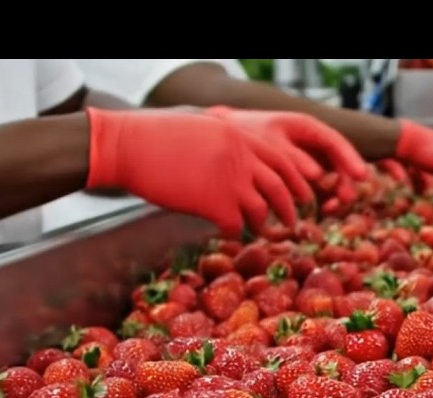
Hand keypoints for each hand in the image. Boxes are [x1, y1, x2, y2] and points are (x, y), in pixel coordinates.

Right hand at [85, 108, 307, 237]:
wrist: (128, 146)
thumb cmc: (156, 137)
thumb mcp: (204, 129)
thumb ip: (229, 144)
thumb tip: (242, 164)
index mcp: (242, 136)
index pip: (283, 161)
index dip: (297, 181)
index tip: (304, 194)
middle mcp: (243, 157)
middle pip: (280, 187)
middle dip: (290, 208)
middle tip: (294, 223)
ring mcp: (231, 181)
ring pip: (261, 210)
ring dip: (262, 226)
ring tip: (260, 233)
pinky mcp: (214, 204)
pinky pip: (235, 227)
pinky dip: (233, 234)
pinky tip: (226, 234)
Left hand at [206, 106, 368, 203]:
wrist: (224, 141)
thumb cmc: (245, 136)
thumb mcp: (268, 144)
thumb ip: (293, 158)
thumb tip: (319, 175)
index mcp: (307, 128)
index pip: (336, 141)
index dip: (351, 157)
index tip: (362, 175)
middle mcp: (313, 144)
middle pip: (340, 162)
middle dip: (346, 180)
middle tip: (345, 199)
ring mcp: (311, 161)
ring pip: (334, 177)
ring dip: (338, 194)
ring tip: (331, 209)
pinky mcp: (304, 178)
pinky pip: (323, 189)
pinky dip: (325, 200)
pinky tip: (323, 211)